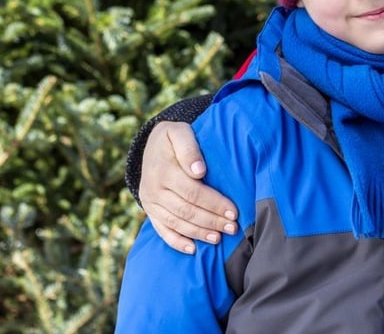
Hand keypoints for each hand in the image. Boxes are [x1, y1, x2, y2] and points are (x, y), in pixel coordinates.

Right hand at [138, 121, 238, 253]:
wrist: (150, 144)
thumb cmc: (173, 137)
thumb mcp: (179, 132)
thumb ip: (189, 148)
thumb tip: (199, 171)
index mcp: (163, 170)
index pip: (193, 192)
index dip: (214, 203)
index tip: (234, 211)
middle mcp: (154, 189)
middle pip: (186, 210)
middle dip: (212, 221)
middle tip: (233, 228)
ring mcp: (150, 203)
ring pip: (177, 223)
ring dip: (199, 233)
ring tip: (219, 239)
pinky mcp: (150, 211)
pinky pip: (162, 230)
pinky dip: (177, 242)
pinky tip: (193, 250)